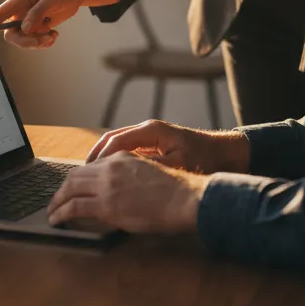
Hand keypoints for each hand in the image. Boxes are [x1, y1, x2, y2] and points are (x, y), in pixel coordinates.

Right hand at [0, 0, 83, 48]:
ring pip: (24, 40)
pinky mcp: (38, 27)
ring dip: (37, 42)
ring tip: (53, 35)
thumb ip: (37, 12)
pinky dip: (44, 42)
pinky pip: (34, 41)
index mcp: (20, 0)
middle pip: (11, 33)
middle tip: (42, 40)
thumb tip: (24, 29)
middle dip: (25, 41)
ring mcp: (29, 20)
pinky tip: (54, 36)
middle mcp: (21, 12)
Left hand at [47, 152, 204, 233]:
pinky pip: (74, 207)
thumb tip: (116, 192)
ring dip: (57, 202)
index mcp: (122, 157)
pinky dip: (61, 213)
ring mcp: (106, 185)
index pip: (89, 166)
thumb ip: (128, 178)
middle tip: (56, 201)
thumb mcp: (147, 173)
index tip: (71, 189)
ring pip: (69, 189)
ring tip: (52, 213)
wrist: (182, 197)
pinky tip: (57, 220)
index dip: (76, 179)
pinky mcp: (105, 204)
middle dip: (61, 189)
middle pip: (74, 175)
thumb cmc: (173, 191)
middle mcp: (110, 167)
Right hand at [85, 119, 249, 174]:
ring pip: (117, 144)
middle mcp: (148, 129)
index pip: (116, 141)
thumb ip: (151, 169)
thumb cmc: (204, 160)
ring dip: (102, 159)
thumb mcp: (177, 166)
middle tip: (79, 176)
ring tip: (87, 176)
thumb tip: (125, 176)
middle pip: (112, 139)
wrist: (225, 154)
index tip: (87, 173)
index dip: (99, 158)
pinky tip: (108, 175)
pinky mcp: (154, 144)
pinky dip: (114, 160)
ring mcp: (150, 135)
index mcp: (152, 131)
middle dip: (94, 157)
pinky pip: (127, 149)